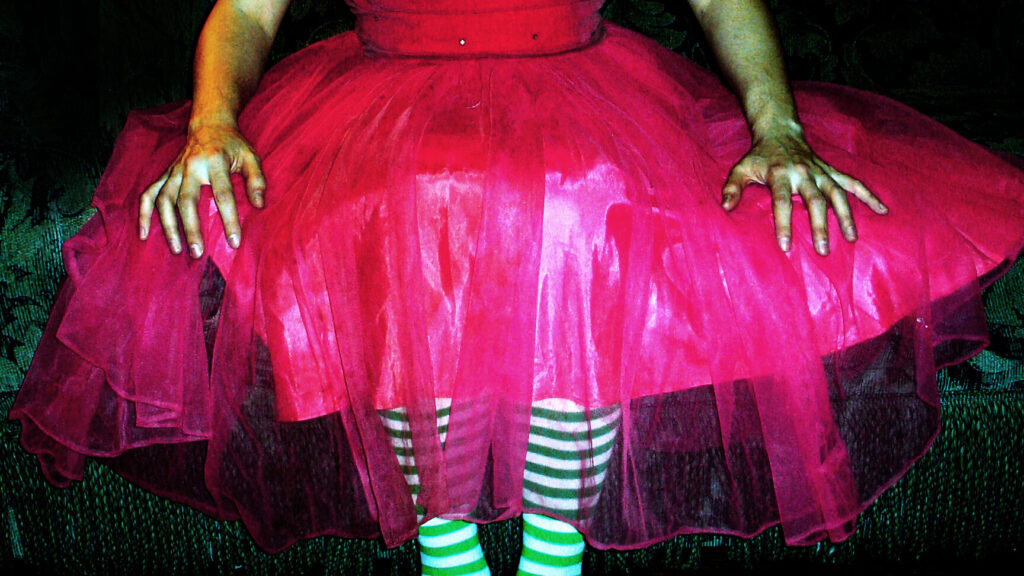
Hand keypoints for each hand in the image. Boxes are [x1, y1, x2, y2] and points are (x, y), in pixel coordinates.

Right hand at [139, 122, 264, 256]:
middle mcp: (190, 166)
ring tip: (176, 250)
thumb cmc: (233, 145)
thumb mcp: (250, 156)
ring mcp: (174, 171)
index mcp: (215, 161)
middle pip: (187, 200)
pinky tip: (144, 234)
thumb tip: (259, 206)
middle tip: (198, 253)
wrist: (209, 124)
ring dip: (168, 226)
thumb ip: (257, 180)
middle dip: (191, 228)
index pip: (223, 194)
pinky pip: (148, 194)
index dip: (229, 219)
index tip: (234, 242)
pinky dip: (143, 214)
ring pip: (164, 200)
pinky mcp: (165, 175)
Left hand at [720, 123, 887, 255]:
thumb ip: (733, 187)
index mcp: (780, 175)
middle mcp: (804, 173)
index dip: (783, 224)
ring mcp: (821, 172)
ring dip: (846, 216)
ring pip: (837, 194)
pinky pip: (853, 183)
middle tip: (823, 250)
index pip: (782, 202)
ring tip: (852, 238)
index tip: (786, 246)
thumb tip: (725, 207)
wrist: (780, 131)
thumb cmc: (759, 156)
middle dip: (820, 226)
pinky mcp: (831, 171)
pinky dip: (869, 195)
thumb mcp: (741, 168)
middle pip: (815, 201)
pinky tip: (883, 210)